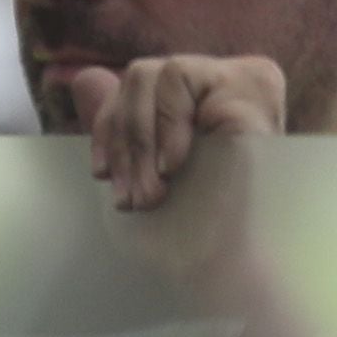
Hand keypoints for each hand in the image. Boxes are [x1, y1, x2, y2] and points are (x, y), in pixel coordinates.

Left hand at [45, 52, 287, 213]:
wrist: (220, 265)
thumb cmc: (185, 227)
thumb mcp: (139, 166)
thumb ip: (119, 119)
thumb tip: (84, 76)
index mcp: (207, 97)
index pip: (140, 82)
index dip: (110, 125)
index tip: (102, 174)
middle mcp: (232, 82)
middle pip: (144, 74)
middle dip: (124, 138)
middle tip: (130, 196)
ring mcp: (247, 83)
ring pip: (159, 71)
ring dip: (142, 138)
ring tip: (155, 189)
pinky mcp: (252, 91)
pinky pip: (181, 78)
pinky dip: (167, 124)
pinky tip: (175, 166)